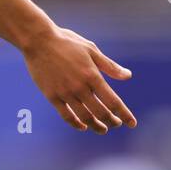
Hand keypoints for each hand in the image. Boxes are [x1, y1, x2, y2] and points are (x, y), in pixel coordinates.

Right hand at [21, 25, 136, 133]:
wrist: (38, 41)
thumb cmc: (67, 42)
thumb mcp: (91, 50)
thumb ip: (110, 66)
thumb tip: (128, 76)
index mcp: (92, 75)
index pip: (113, 101)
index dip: (124, 114)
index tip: (132, 123)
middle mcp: (80, 87)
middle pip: (100, 113)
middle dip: (111, 121)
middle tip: (116, 123)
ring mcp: (65, 93)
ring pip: (84, 117)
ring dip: (96, 126)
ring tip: (103, 128)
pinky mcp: (52, 96)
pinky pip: (66, 116)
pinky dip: (76, 124)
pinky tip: (83, 126)